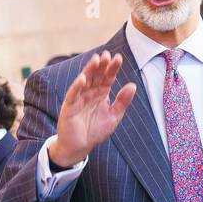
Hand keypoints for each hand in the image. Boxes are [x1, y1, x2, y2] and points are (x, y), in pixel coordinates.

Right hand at [49, 50, 136, 166]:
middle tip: (107, 55)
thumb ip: (122, 102)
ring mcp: (79, 98)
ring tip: (96, 60)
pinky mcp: (69, 106)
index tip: (119, 58)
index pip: (108, 77)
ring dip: (89, 70)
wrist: (80, 146)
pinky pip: (73, 94)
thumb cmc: (95, 131)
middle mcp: (90, 92)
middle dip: (102, 65)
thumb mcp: (113, 117)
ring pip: (85, 81)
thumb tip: (132, 86)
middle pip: (96, 75)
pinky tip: (82, 78)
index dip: (113, 68)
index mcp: (101, 93)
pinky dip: (77, 86)